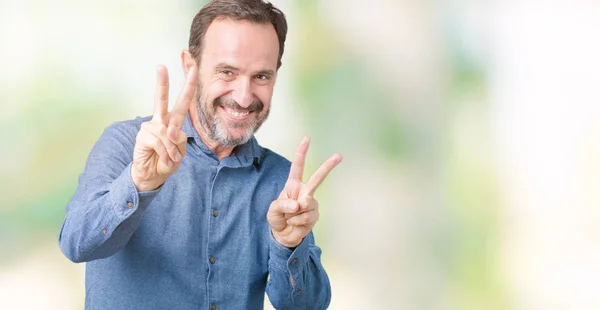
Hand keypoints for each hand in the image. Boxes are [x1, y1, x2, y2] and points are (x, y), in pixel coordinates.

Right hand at [131, 65, 197, 191]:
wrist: (152, 174)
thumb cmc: (167, 160)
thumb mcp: (180, 152)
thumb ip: (178, 140)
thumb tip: (169, 130)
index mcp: (174, 122)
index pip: (183, 102)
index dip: (189, 85)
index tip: (192, 68)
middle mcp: (161, 121)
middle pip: (161, 99)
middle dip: (161, 82)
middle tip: (160, 66)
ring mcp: (150, 127)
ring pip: (167, 133)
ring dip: (172, 149)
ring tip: (170, 158)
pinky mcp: (142, 135)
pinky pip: (159, 142)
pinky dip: (165, 153)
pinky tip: (163, 158)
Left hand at [267, 137, 342, 247]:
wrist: (284, 235)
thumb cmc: (277, 218)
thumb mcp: (273, 210)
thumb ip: (282, 204)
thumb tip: (298, 204)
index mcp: (293, 185)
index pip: (298, 167)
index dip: (301, 152)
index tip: (307, 138)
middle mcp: (304, 191)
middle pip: (317, 178)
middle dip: (328, 166)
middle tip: (339, 155)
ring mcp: (311, 203)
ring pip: (306, 204)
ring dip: (293, 214)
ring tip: (290, 218)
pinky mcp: (315, 215)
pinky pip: (306, 217)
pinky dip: (297, 222)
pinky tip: (295, 223)